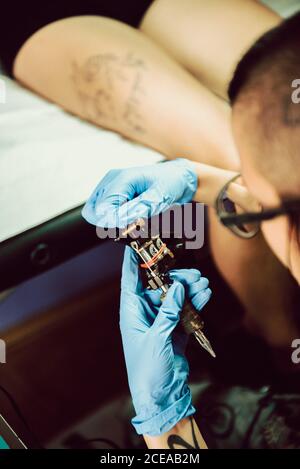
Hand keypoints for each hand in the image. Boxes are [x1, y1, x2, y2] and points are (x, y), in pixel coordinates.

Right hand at [82, 158, 196, 227]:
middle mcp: (112, 180)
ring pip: (95, 213)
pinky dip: (113, 219)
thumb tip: (119, 220)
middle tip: (131, 226)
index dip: (114, 222)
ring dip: (110, 222)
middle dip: (110, 223)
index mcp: (123, 178)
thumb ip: (139, 209)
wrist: (178, 177)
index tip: (130, 227)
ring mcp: (110, 185)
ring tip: (132, 221)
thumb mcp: (159, 198)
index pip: (103, 207)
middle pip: (94, 211)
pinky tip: (129, 218)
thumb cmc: (171, 183)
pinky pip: (103, 211)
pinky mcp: (113, 193)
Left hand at [120, 247, 211, 435]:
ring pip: (174, 297)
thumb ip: (167, 312)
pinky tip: (204, 294)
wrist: (162, 395)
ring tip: (203, 283)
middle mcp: (145, 314)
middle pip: (159, 287)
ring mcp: (161, 321)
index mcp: (132, 313)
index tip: (137, 245)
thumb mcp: (156, 338)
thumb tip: (176, 288)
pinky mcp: (175, 329)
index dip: (133, 262)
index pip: (131, 281)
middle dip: (175, 277)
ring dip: (188, 289)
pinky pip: (185, 310)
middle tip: (192, 274)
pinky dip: (195, 303)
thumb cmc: (148, 370)